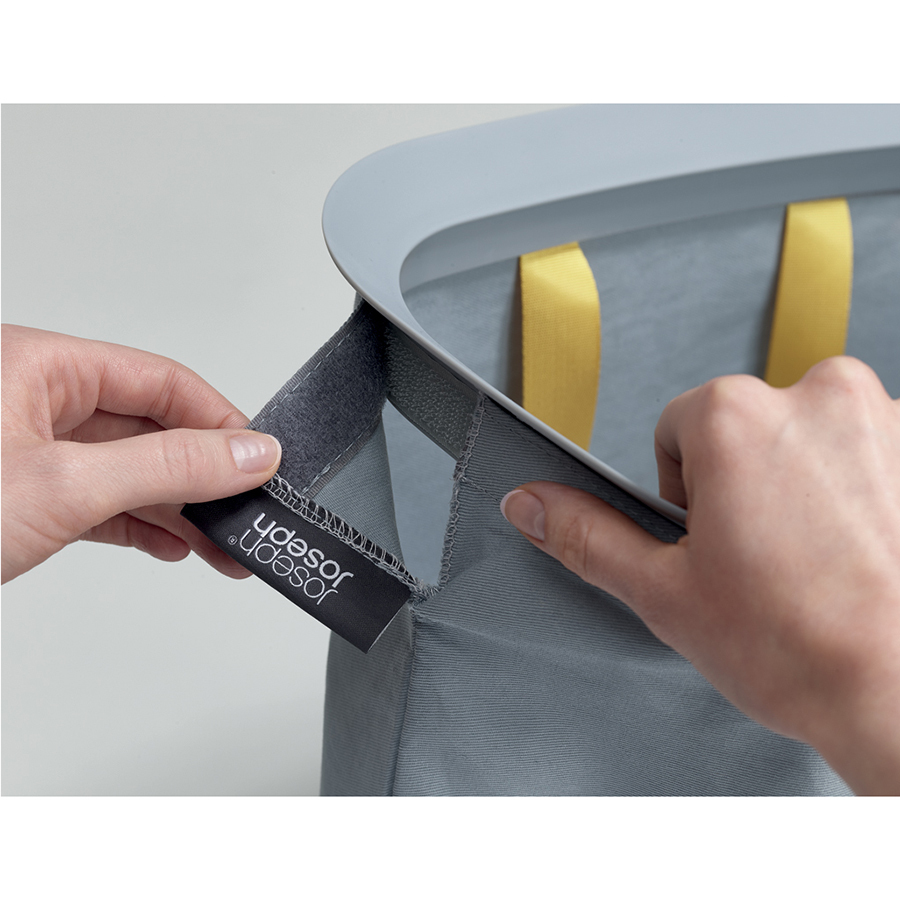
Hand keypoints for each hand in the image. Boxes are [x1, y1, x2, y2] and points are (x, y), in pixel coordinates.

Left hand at [2, 325, 281, 582]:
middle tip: (245, 509)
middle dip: (201, 477)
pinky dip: (139, 524)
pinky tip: (174, 543)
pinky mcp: (23, 499)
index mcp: (37, 367)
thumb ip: (166, 467)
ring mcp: (25, 453)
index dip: (217, 421)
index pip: (158, 381)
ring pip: (127, 472)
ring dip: (178, 510)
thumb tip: (247, 453)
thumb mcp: (65, 484)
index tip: (257, 460)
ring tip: (221, 542)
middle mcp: (32, 402)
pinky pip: (99, 503)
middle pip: (149, 430)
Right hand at [501, 356, 899, 794]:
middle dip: (748, 486)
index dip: (687, 496)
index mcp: (736, 416)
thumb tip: (529, 504)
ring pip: (813, 442)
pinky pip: (876, 456)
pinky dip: (868, 496)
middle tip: (767, 561)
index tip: (717, 542)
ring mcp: (887, 418)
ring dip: (809, 488)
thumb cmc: (803, 649)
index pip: (678, 431)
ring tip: (820, 564)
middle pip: (749, 430)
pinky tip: (867, 554)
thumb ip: (586, 534)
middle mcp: (818, 394)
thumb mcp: (664, 591)